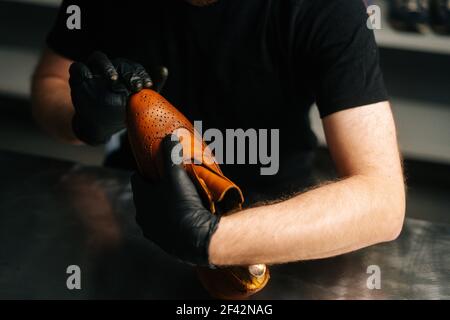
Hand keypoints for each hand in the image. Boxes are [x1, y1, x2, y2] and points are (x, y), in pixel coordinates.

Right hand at [69, 51, 162, 144]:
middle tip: (136, 86)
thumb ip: (153, 86)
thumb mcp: (139, 100)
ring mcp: (93, 71)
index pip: (134, 67)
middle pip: (119, 62)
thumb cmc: (121, 110)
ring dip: (107, 67)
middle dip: (128, 73)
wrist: (99, 125)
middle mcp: (109, 67)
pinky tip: (91, 78)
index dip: (141, 73)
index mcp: (124, 70)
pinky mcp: (77, 78)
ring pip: (99, 58)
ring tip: (114, 81)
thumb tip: (164, 69)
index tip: (147, 85)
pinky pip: (78, 68)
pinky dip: (83, 70)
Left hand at [131, 135, 220, 266]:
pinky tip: (186, 215)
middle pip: (146, 196)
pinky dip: (173, 219)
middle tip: (171, 180)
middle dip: (156, 188)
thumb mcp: (176, 175)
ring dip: (164, 205)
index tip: (157, 166)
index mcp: (141, 199)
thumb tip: (169, 136)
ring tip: (180, 197)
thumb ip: (171, 154)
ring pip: (156, 212)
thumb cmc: (182, 205)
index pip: (137, 178)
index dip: (146, 170)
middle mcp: (143, 217)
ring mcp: (154, 232)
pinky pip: (166, 226)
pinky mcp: (166, 244)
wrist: (197, 238)